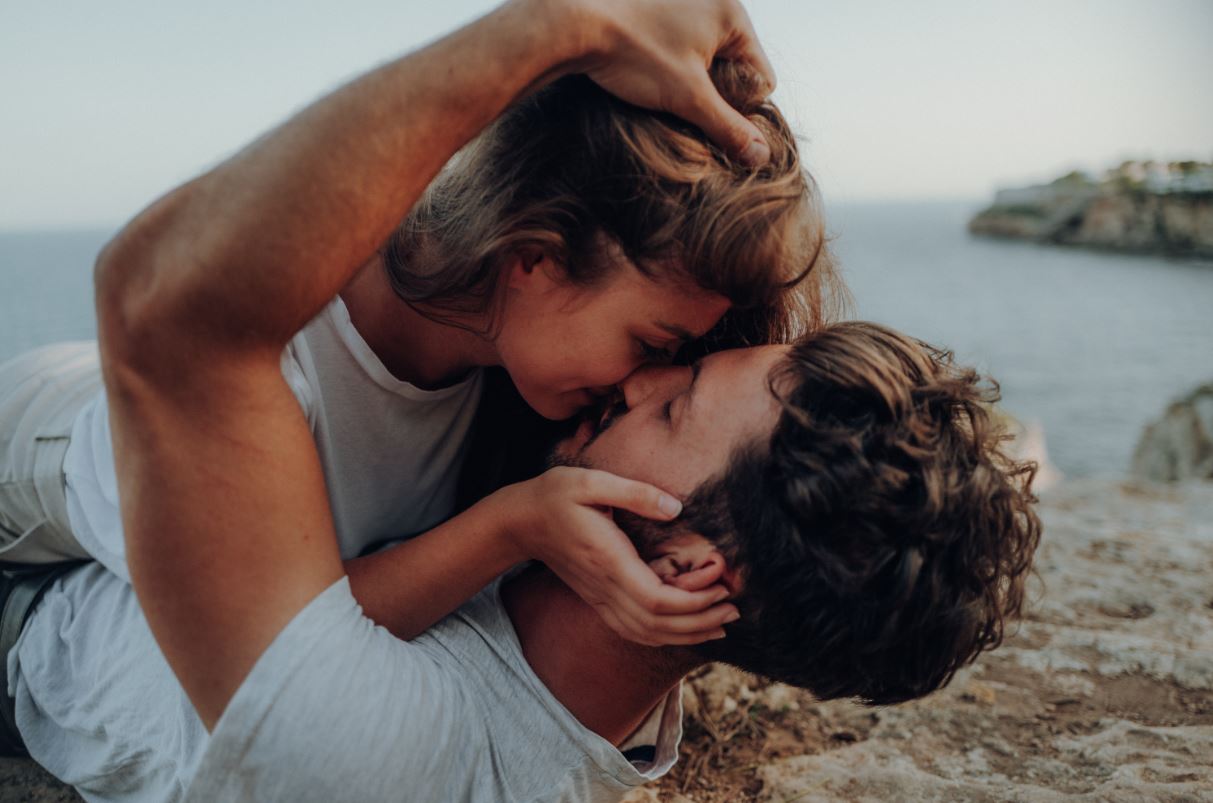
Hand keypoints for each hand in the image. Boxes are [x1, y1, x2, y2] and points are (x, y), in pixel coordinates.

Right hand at [496, 466, 738, 645]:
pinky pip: (635, 629)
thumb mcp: (591, 481)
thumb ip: (635, 493)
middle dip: (700, 622)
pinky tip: (686, 626)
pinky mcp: (599, 600)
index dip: (694, 601)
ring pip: (647, 633)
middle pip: (658, 625)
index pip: (656, 600)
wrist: (522, 522)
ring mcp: (600, 598)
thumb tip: (675, 508)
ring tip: (721, 621)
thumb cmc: (556, 495)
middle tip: (735, 608)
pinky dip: (664, 634)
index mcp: (608, 561)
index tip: (722, 585)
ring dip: (687, 633)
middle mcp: (605, 588)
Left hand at [569, 0, 776, 164]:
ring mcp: (687, 0)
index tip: (704, 114)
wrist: (572, 21)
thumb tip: (761, 157)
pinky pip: (683, 44)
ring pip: (707, 59)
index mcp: (733, 13)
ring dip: (691, 81)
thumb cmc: (634, 53)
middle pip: (734, 68)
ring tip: (660, 86)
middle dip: (712, 92)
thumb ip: (728, 128)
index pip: (761, 77)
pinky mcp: (661, 6)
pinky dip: (671, 63)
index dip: (738, 108)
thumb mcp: (687, 97)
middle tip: (679, 102)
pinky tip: (647, 70)